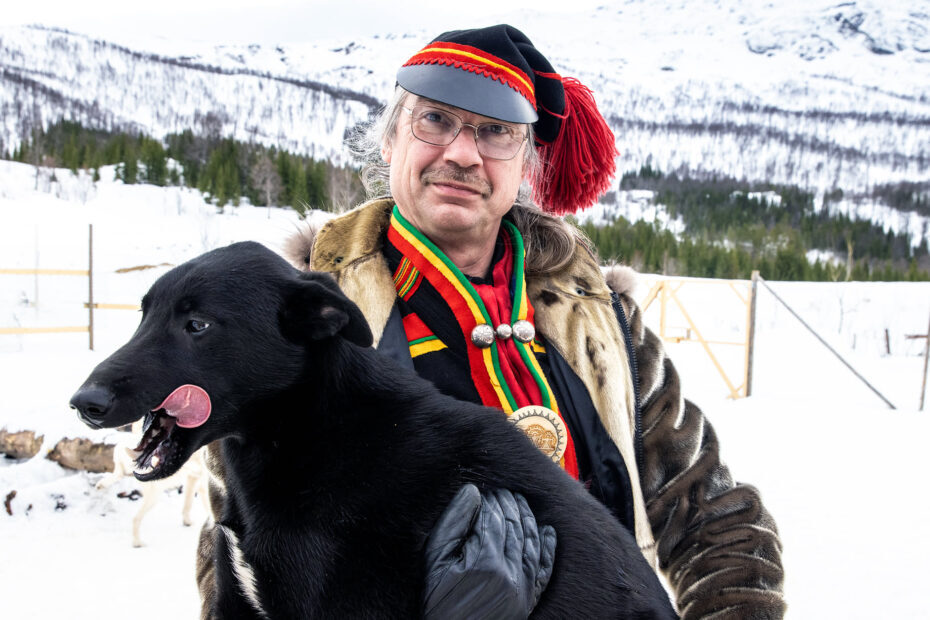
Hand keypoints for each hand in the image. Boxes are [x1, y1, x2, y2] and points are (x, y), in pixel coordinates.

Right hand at [423, 484, 556, 619]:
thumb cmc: (436, 603)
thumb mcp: (432, 562)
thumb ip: (452, 524)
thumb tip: (472, 492)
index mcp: (484, 563)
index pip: (494, 519)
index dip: (490, 501)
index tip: (485, 491)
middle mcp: (509, 576)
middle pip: (514, 527)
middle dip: (509, 505)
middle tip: (503, 491)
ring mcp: (522, 590)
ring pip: (531, 543)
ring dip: (528, 518)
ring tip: (521, 501)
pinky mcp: (528, 602)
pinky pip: (544, 569)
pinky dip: (548, 548)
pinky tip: (548, 531)